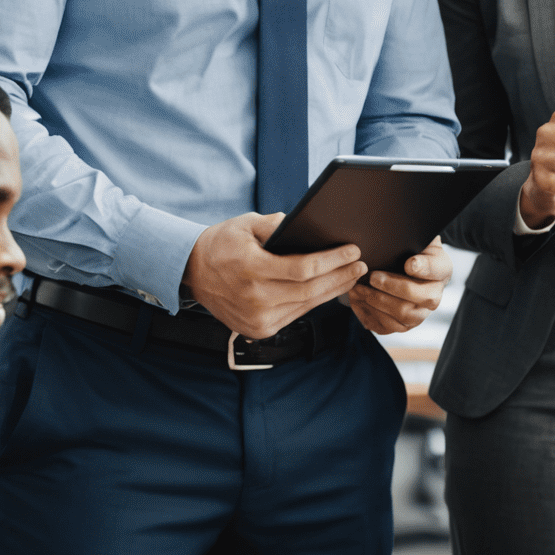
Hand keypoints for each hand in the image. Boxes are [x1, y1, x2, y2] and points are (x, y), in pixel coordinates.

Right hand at [183, 212, 365, 338]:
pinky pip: (295, 315)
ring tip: (351, 278)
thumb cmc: (221, 244)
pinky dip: (314, 302)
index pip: (303, 270)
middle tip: (361, 266)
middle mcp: (254, 299)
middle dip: (340, 277)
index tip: (353, 251)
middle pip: (310, 290)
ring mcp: (256, 320)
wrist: (192, 272)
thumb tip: (307, 226)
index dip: (333, 261)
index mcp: (251, 270)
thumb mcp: (245, 224)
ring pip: (306, 306)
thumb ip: (276, 224)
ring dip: (332, 292)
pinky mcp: (258, 330)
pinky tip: (328, 291)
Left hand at [347, 238, 451, 334]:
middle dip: (392, 287)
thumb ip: (412, 235)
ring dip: (378, 303)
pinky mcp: (403, 324)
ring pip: (403, 316)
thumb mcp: (414, 236)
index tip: (408, 263)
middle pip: (419, 297)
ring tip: (359, 289)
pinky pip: (388, 327)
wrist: (401, 266)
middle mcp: (435, 295)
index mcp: (441, 269)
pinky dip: (370, 315)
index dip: (424, 268)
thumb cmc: (406, 249)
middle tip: (373, 277)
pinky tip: (358, 301)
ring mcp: (420, 313)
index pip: (436, 269)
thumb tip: (399, 230)